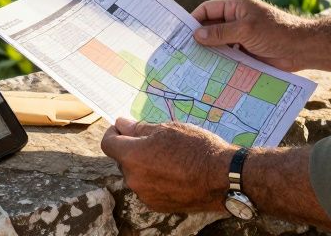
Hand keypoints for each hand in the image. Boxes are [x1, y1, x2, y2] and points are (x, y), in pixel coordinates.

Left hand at [101, 117, 232, 212]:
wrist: (222, 178)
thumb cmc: (196, 147)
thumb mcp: (168, 129)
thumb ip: (139, 128)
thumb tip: (121, 124)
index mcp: (133, 156)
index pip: (108, 143)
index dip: (114, 132)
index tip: (125, 127)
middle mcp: (134, 178)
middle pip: (123, 160)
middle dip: (133, 149)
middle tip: (156, 140)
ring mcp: (145, 195)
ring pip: (137, 175)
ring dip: (145, 165)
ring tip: (170, 158)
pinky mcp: (157, 205)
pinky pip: (148, 188)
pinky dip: (155, 180)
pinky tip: (175, 173)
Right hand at [191, 0, 309, 71]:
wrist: (301, 48)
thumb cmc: (275, 32)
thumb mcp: (245, 29)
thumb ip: (221, 32)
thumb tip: (197, 35)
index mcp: (236, 6)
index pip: (208, 10)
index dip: (194, 20)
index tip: (180, 34)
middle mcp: (237, 19)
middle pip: (212, 27)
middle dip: (199, 39)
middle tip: (182, 53)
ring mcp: (242, 36)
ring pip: (219, 43)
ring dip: (209, 52)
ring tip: (192, 65)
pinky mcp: (247, 51)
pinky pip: (229, 55)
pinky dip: (221, 62)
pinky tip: (210, 72)